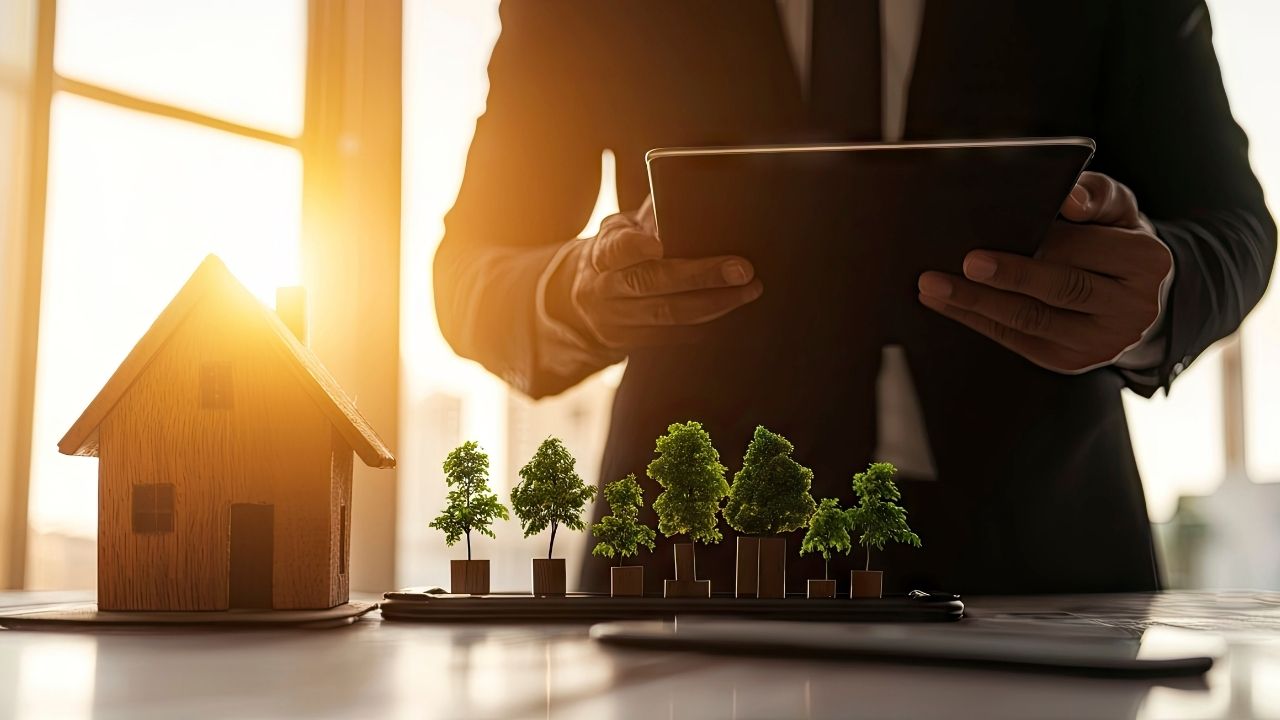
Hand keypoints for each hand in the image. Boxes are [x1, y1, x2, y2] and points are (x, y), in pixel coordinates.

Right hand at [551, 198, 763, 348]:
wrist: (583, 299)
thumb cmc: (617, 251)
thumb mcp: (621, 228)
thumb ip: (651, 215)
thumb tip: (698, 196)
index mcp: (602, 251)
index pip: (615, 248)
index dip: (635, 247)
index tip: (659, 244)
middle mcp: (604, 287)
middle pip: (651, 283)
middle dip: (701, 276)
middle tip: (742, 269)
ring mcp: (615, 319)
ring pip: (667, 314)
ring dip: (714, 303)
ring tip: (748, 291)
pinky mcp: (628, 342)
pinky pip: (671, 335)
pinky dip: (705, 323)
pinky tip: (730, 310)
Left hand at [917, 172, 1172, 373]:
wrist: (1135, 297)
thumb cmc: (1114, 240)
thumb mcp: (1117, 210)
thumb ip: (1097, 194)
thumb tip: (1070, 199)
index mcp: (1147, 262)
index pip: (1086, 248)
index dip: (1045, 239)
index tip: (1001, 228)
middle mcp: (1131, 309)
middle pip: (1062, 288)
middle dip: (1011, 275)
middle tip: (967, 261)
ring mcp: (1101, 343)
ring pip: (1032, 320)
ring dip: (976, 302)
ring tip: (933, 283)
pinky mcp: (1070, 362)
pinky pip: (1015, 339)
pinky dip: (974, 319)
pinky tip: (941, 301)